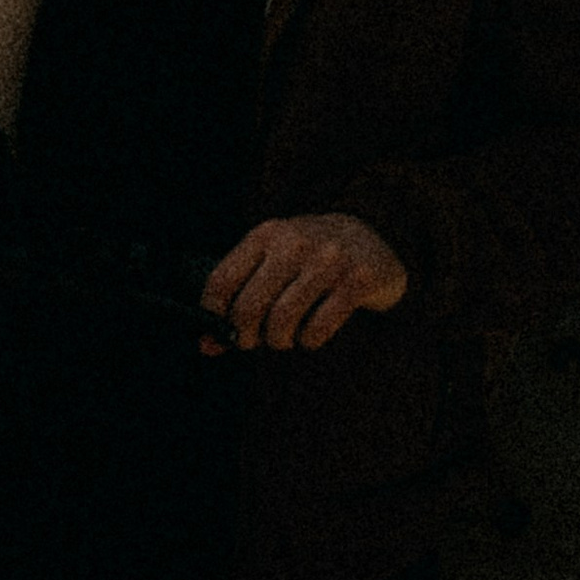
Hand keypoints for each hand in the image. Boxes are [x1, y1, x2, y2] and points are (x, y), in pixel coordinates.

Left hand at [203, 212, 409, 352]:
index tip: (220, 330)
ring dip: (279, 340)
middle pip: (249, 307)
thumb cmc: (310, 257)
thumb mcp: (273, 261)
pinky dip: (309, 341)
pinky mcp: (357, 280)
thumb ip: (240, 296)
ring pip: (282, 320)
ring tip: (284, 337)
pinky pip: (318, 328)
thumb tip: (207, 346)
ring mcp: (329, 260)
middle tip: (253, 341)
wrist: (372, 237)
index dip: (213, 315)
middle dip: (246, 336)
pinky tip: (312, 334)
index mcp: (267, 234)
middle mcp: (295, 243)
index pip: (222, 280)